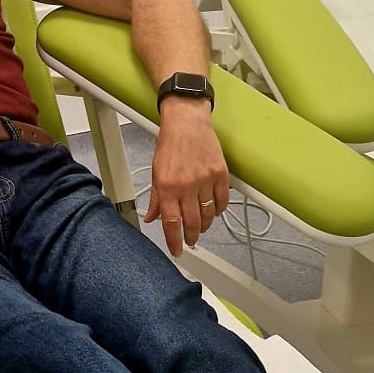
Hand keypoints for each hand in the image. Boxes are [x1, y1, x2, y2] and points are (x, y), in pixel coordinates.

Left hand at [144, 101, 230, 257]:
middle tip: (190, 241)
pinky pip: (222, 201)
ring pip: (208, 214)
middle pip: (192, 222)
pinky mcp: (220, 174)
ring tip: (201, 227)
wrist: (187, 121)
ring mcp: (205, 180)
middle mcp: (187, 185)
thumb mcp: (156, 171)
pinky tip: (213, 211)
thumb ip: (156, 198)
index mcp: (167, 186)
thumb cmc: (170, 143)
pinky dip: (218, 210)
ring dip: (205, 225)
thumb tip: (151, 218)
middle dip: (191, 236)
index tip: (177, 250)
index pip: (171, 223)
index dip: (174, 241)